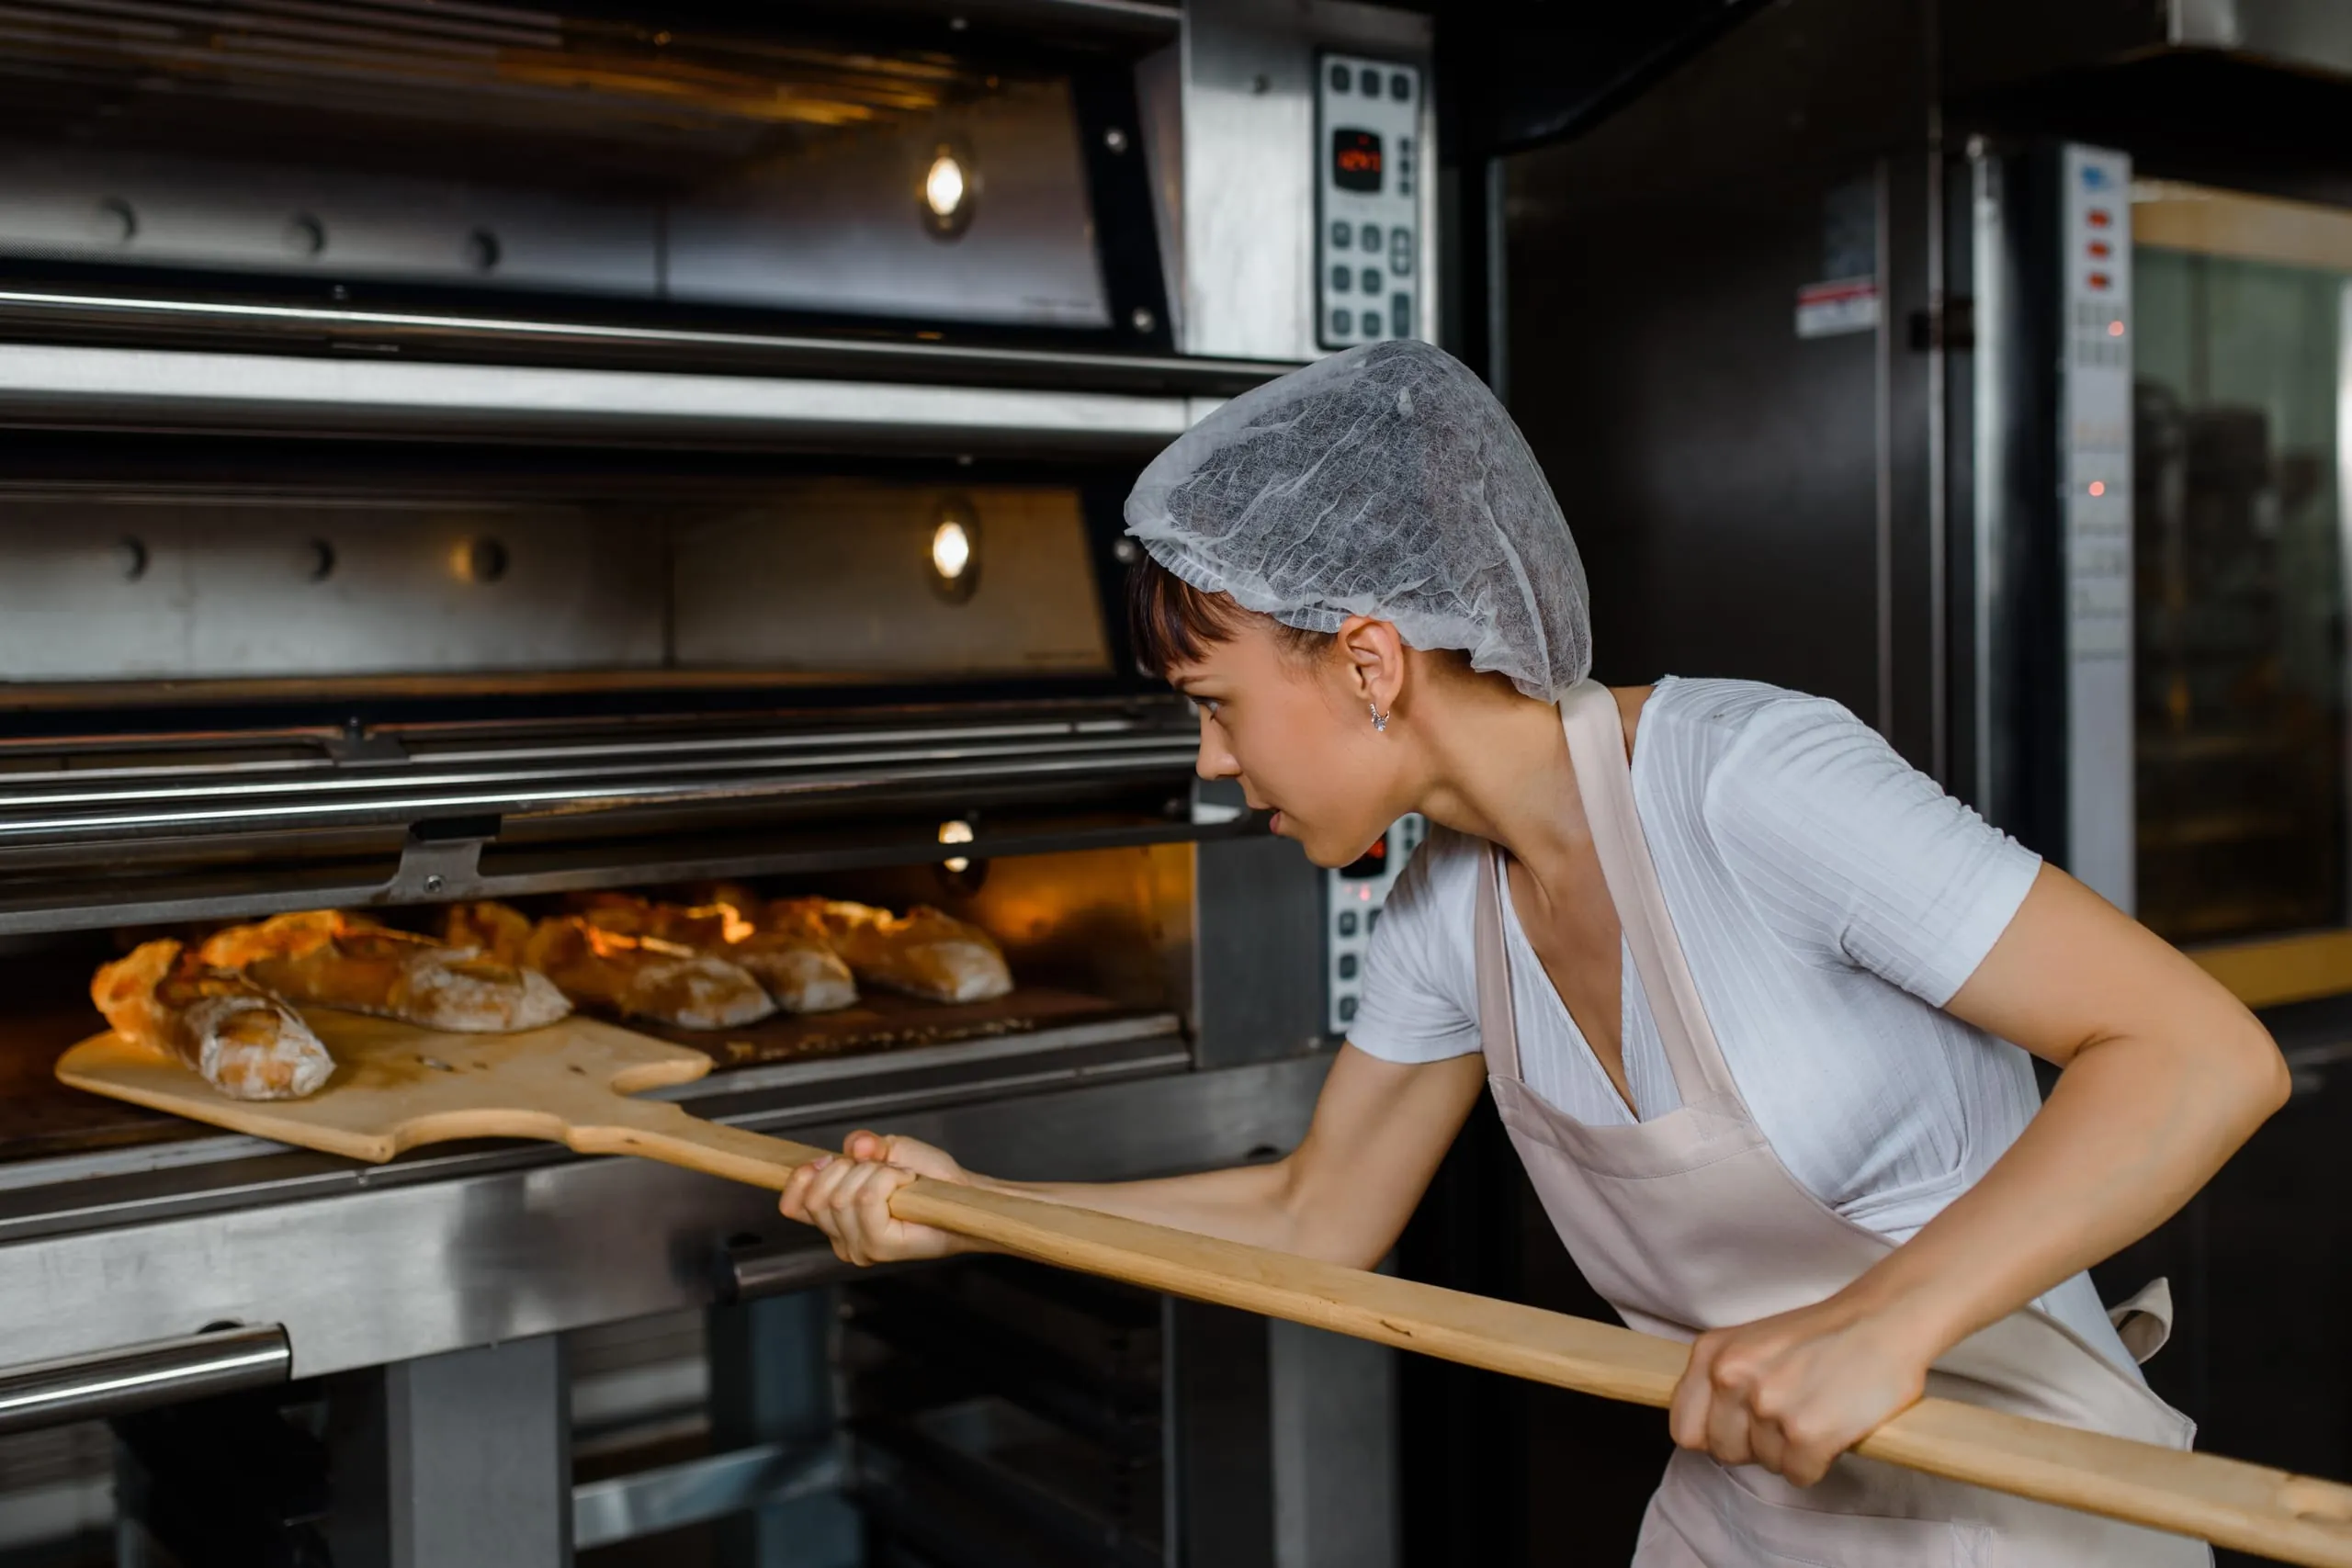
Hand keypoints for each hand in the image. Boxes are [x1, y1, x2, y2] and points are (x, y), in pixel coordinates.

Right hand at [778, 1130, 974, 1266]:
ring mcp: (859, 1246)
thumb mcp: (887, 1150)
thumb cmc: (927, 1180)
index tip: (827, 1160)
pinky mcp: (880, 1246)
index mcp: (834, 1220)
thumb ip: (863, 1145)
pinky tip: (905, 1182)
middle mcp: (842, 1239)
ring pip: (842, 1197)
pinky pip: (867, 1199)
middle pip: (817, 1196)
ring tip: (898, 1178)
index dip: (802, 1176)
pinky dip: (887, 1179)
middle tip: (880, 1169)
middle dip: (849, 1169)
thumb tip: (857, 1146)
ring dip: (875, 1173)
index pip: (791, 1204)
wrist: (961, 1195)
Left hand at [1667, 1294, 1934, 1485]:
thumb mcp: (1750, 1343)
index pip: (1684, 1428)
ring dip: (1790, 1451)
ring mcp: (1767, 1407)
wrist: (1882, 1321)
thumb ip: (1722, 1381)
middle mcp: (1731, 1378)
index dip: (1714, 1435)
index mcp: (1711, 1353)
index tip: (1740, 1429)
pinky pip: (1798, 1476)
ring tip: (1815, 1413)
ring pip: (1765, 1464)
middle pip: (1723, 1451)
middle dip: (1755, 1446)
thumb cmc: (1820, 1335)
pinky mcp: (1805, 1435)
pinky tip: (1831, 1430)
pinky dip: (1817, 1463)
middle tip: (1788, 1418)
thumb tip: (1705, 1431)